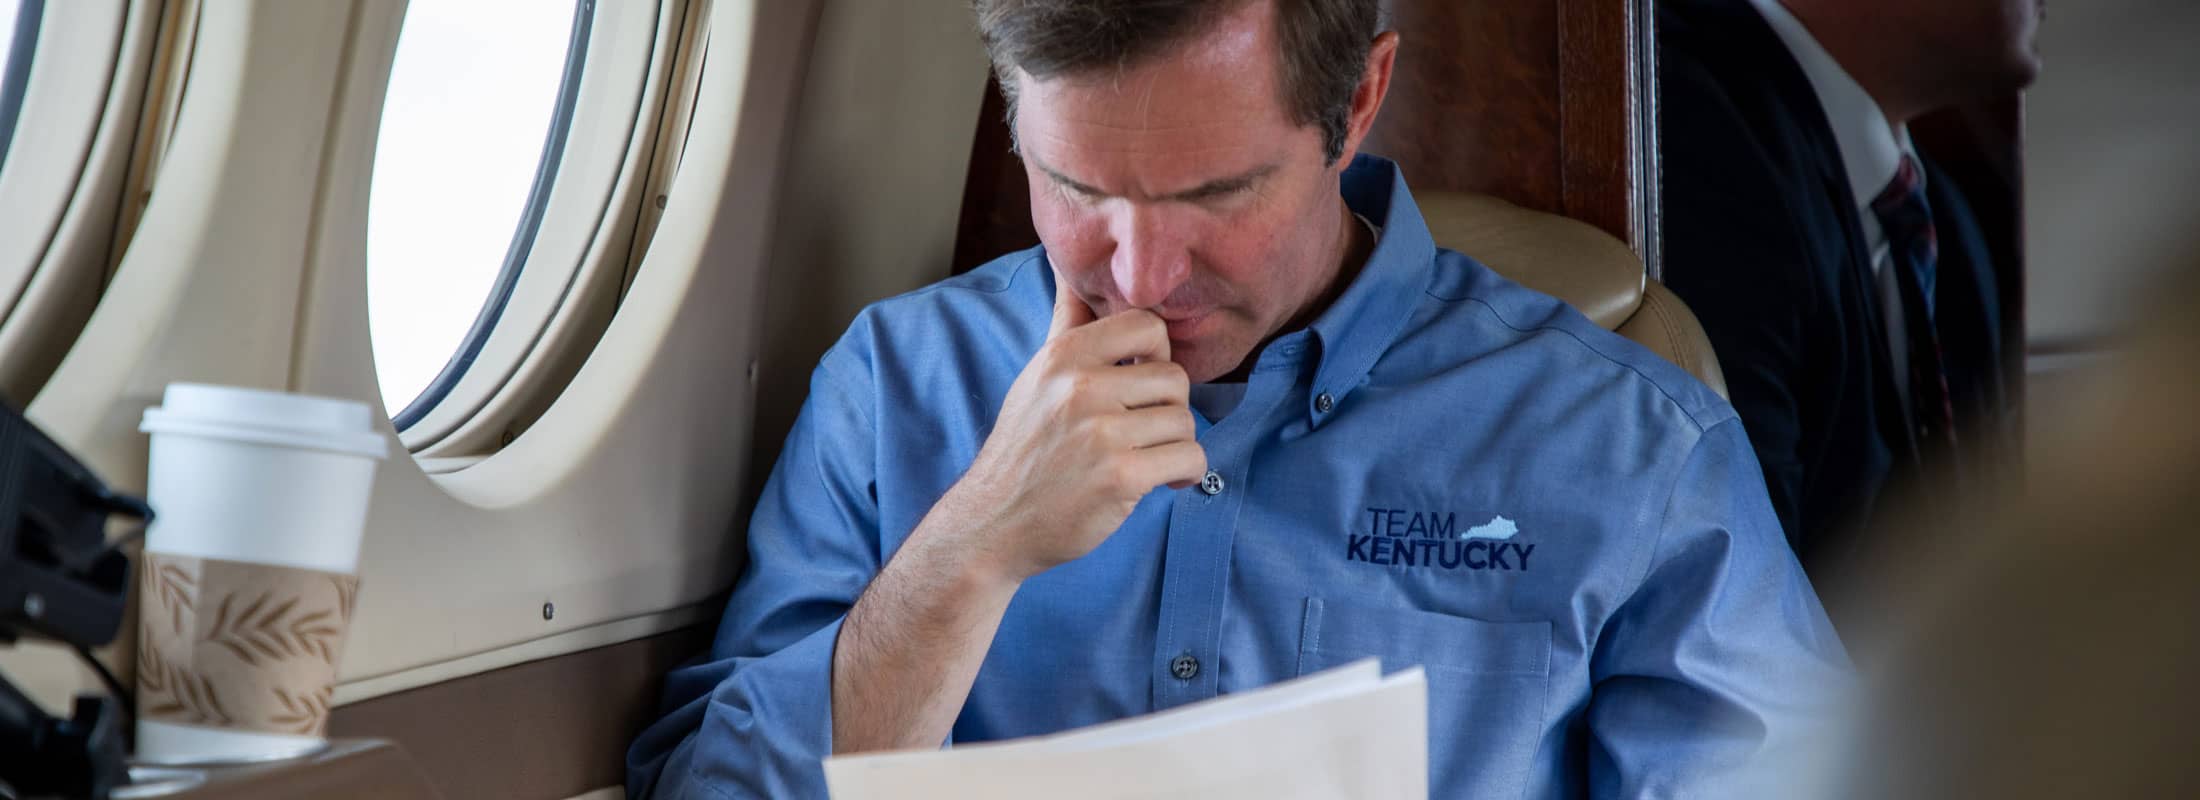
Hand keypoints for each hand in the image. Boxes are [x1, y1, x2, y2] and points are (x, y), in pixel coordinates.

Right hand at [932, 275, 1206, 582]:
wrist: (994, 522)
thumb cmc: (1025, 448)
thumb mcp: (1037, 376)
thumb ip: (1066, 321)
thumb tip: (1071, 264)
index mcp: (1065, 356)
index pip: (1148, 325)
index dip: (1156, 356)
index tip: (1140, 384)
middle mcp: (1081, 386)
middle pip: (1175, 378)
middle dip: (1168, 409)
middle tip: (1144, 432)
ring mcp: (1101, 432)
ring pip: (1185, 421)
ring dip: (1175, 445)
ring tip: (1147, 458)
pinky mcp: (1120, 476)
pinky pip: (1190, 458)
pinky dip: (1185, 473)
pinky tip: (1162, 481)